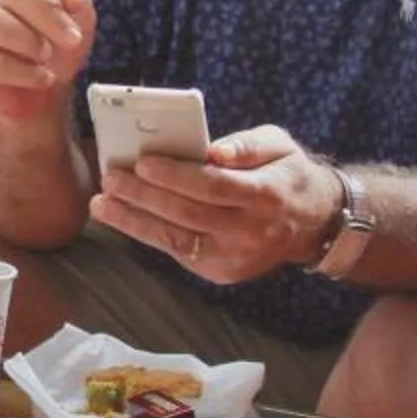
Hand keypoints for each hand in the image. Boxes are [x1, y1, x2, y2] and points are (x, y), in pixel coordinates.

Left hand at [93, 123, 338, 283]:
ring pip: (176, 240)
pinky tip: (124, 218)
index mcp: (264, 196)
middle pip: (187, 215)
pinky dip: (148, 234)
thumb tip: (213, 151)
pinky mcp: (221, 272)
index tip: (143, 163)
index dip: (175, 177)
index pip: (212, 187)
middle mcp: (249, 232)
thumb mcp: (279, 145)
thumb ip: (246, 145)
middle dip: (144, 197)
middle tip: (110, 178)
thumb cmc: (287, 174)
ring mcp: (234, 258)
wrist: (313, 223)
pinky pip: (178, 252)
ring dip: (133, 221)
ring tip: (102, 204)